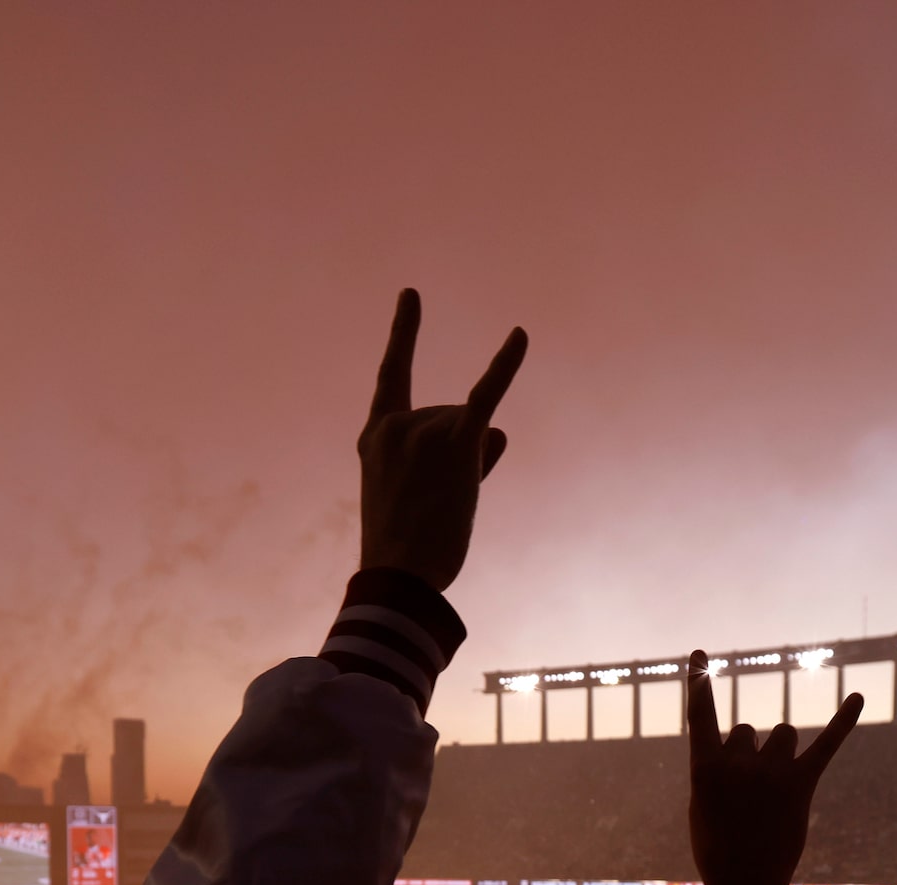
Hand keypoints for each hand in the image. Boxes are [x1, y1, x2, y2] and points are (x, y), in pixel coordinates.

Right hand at [358, 289, 526, 591]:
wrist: (400, 576)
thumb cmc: (406, 550)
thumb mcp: (422, 497)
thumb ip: (461, 456)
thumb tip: (499, 429)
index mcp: (376, 436)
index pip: (393, 376)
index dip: (404, 334)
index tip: (413, 296)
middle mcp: (397, 424)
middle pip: (453, 420)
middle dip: (459, 459)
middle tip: (435, 507)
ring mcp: (425, 429)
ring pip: (477, 431)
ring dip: (476, 469)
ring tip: (449, 506)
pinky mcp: (457, 440)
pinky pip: (486, 394)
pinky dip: (505, 364)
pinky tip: (520, 334)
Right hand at [686, 650, 862, 884]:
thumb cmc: (718, 849)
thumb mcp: (703, 806)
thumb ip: (718, 770)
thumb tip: (745, 749)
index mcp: (704, 768)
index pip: (701, 714)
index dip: (700, 681)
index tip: (700, 652)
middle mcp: (737, 763)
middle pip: (749, 730)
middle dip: (749, 753)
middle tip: (748, 796)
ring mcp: (771, 773)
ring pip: (783, 735)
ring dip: (780, 754)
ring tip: (775, 791)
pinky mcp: (802, 784)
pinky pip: (827, 743)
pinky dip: (844, 719)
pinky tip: (858, 695)